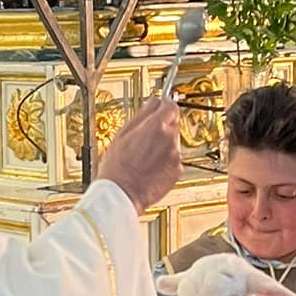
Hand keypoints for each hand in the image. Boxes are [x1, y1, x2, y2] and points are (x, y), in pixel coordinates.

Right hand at [96, 97, 181, 213]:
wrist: (122, 193)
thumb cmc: (117, 167)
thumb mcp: (122, 133)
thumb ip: (142, 114)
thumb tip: (153, 102)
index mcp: (156, 126)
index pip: (171, 106)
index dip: (165, 105)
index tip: (161, 106)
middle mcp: (170, 139)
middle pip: (173, 124)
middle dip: (162, 127)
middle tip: (145, 137)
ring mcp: (175, 156)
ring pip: (173, 143)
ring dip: (163, 145)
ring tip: (144, 156)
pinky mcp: (178, 171)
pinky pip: (174, 159)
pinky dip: (165, 161)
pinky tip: (150, 167)